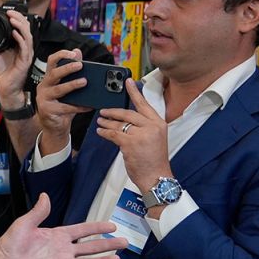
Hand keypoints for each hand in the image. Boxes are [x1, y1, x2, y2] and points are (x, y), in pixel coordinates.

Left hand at [0, 10, 34, 109]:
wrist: (4, 87)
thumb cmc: (1, 72)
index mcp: (18, 44)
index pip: (21, 28)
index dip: (17, 18)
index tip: (8, 12)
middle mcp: (24, 48)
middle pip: (26, 29)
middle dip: (19, 18)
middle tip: (11, 12)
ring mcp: (26, 54)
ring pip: (28, 35)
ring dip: (21, 26)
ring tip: (13, 19)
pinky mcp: (25, 61)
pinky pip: (25, 47)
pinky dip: (20, 39)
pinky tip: (15, 33)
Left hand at [0, 193, 126, 258]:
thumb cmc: (10, 244)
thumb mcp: (24, 224)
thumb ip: (38, 212)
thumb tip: (45, 196)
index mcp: (57, 235)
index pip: (82, 230)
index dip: (97, 227)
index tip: (112, 225)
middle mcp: (63, 250)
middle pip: (90, 247)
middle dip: (107, 245)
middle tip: (124, 242)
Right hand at [34, 49, 91, 149]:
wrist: (54, 126)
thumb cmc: (61, 104)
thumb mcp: (67, 86)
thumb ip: (72, 70)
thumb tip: (78, 52)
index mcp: (49, 78)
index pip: (52, 62)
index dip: (61, 55)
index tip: (74, 54)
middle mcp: (43, 86)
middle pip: (54, 74)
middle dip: (67, 68)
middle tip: (80, 65)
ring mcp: (43, 98)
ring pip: (58, 90)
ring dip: (72, 85)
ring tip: (84, 82)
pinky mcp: (47, 110)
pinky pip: (65, 107)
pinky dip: (79, 106)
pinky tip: (89, 106)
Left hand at [96, 80, 172, 200]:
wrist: (156, 177)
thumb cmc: (154, 160)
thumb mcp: (155, 139)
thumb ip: (144, 127)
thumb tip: (126, 119)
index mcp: (158, 123)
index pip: (144, 104)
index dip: (134, 92)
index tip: (127, 81)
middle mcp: (151, 126)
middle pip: (128, 113)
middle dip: (113, 112)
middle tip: (103, 111)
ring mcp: (141, 134)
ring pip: (118, 124)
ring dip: (106, 123)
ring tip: (100, 122)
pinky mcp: (130, 143)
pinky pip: (113, 134)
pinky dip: (105, 133)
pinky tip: (101, 132)